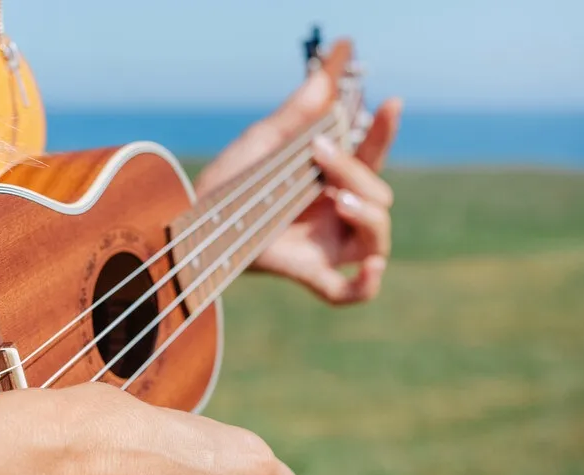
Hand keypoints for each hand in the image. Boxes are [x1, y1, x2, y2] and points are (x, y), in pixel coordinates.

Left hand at [195, 56, 402, 304]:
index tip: (390, 103)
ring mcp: (325, 247)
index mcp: (332, 182)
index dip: (384, 133)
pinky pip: (347, 292)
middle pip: (378, 196)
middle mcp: (336, 215)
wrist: (193, 211)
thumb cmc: (230, 177)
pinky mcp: (308, 272)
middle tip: (319, 153)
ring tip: (339, 198)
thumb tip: (326, 72)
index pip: (372, 158)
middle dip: (356, 171)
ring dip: (368, 214)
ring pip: (375, 240)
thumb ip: (299, 112)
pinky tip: (371, 269)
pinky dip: (365, 285)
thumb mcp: (265, 139)